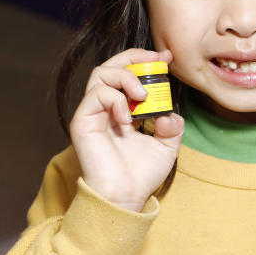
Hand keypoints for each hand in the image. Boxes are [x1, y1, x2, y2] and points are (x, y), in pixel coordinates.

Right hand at [69, 48, 184, 211]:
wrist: (127, 197)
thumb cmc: (142, 174)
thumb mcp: (167, 145)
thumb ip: (172, 125)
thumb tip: (170, 113)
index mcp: (124, 108)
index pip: (128, 72)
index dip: (145, 60)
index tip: (166, 58)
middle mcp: (107, 107)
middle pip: (112, 65)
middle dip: (135, 58)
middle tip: (156, 63)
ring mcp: (93, 113)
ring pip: (101, 73)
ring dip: (126, 77)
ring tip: (143, 96)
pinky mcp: (83, 122)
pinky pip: (95, 95)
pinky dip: (115, 99)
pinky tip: (128, 118)